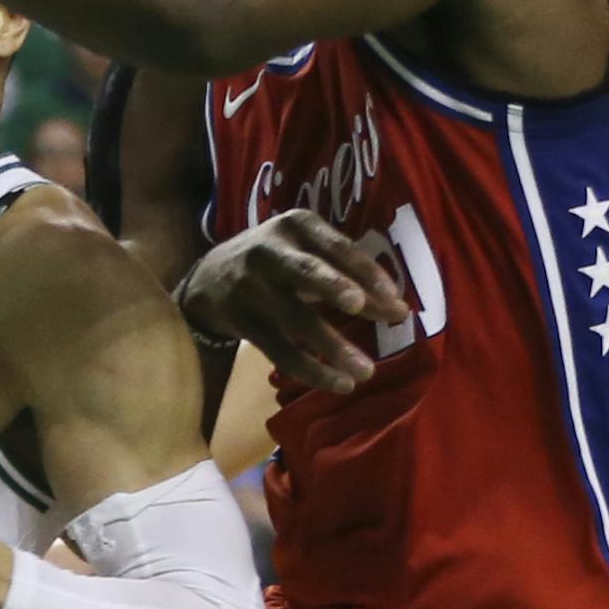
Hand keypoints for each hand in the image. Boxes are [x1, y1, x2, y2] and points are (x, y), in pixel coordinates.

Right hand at [181, 209, 410, 393]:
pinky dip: (311, 370)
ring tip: (365, 372)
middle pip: (305, 271)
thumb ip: (347, 272)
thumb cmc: (278, 260)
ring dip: (332, 346)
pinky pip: (280, 350)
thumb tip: (398, 309)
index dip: (364, 270)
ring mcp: (251, 287)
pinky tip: (339, 384)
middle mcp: (270, 251)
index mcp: (296, 225)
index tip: (393, 297)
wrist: (210, 278)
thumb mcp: (305, 248)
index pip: (335, 245)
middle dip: (333, 287)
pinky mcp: (241, 321)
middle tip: (358, 306)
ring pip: (295, 318)